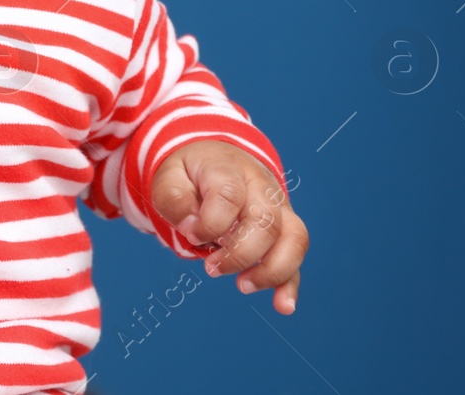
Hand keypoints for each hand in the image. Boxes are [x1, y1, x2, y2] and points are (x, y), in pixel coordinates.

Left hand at [149, 139, 307, 314]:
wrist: (215, 159)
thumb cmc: (190, 173)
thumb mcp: (169, 177)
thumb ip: (174, 199)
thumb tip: (193, 230)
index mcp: (229, 169)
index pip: (229, 196)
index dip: (211, 223)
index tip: (192, 236)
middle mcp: (262, 187)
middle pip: (267, 222)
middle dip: (240, 254)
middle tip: (211, 268)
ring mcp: (278, 208)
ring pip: (293, 238)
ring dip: (272, 270)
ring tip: (243, 286)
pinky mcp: (284, 229)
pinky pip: (296, 256)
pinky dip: (291, 282)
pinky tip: (283, 306)